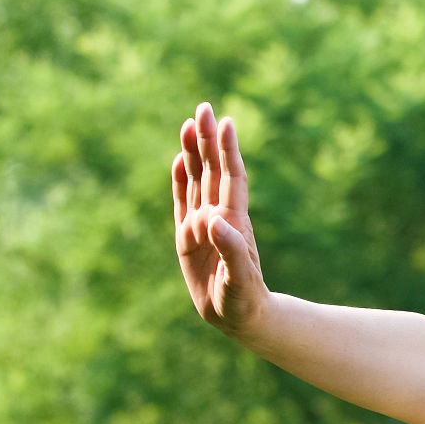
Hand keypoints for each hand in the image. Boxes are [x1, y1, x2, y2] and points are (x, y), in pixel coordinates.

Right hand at [170, 101, 269, 336]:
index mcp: (233, 223)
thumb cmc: (243, 300)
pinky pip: (184, 200)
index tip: (227, 123)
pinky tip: (181, 159)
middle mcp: (219, 216)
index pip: (231, 178)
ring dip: (194, 152)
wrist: (239, 315)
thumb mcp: (239, 280)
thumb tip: (215, 222)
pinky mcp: (188, 234)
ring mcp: (203, 223)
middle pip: (214, 170)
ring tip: (191, 122)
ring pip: (199, 179)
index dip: (228, 151)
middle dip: (209, 140)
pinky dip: (182, 179)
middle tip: (205, 108)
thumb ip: (232, 251)